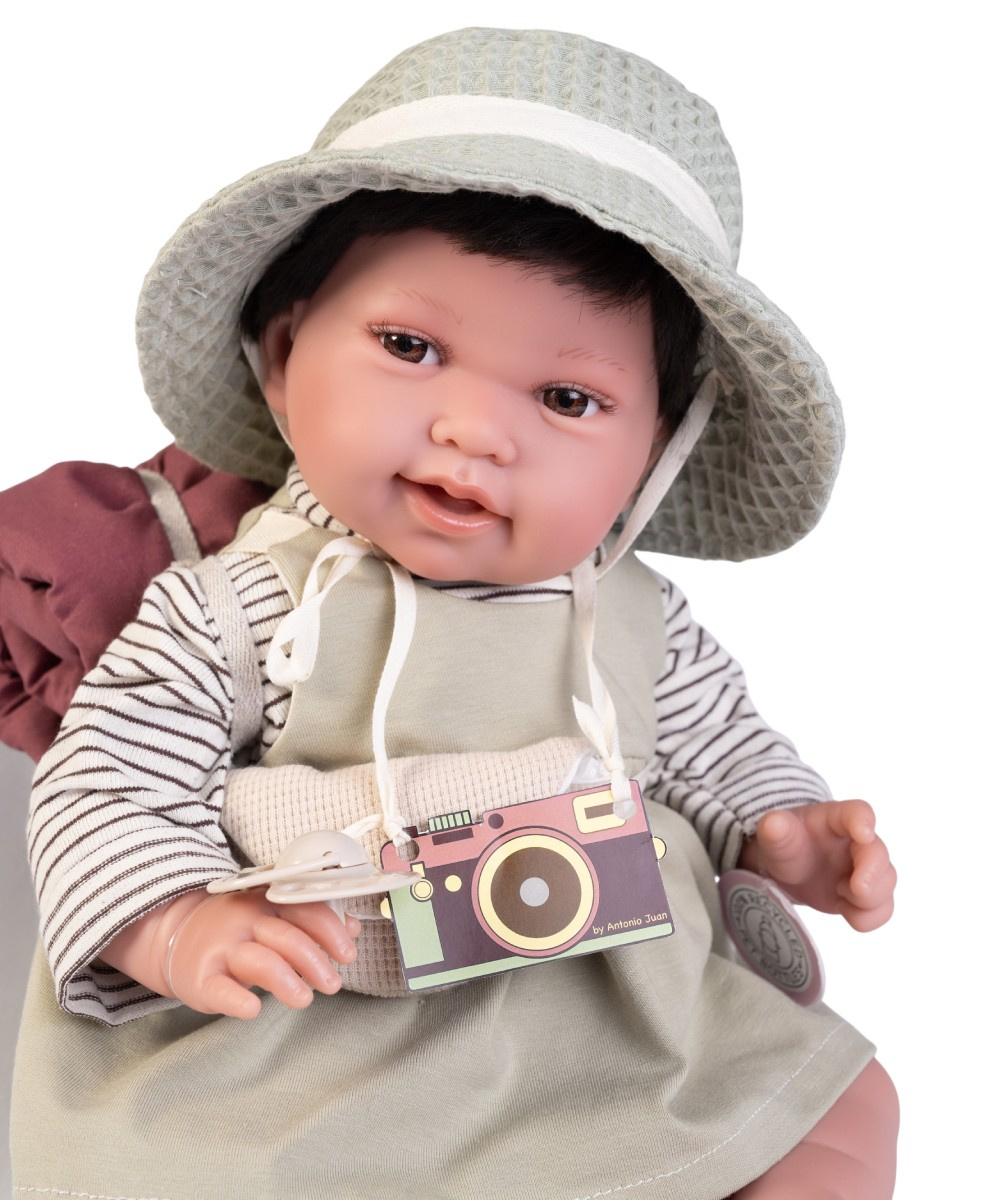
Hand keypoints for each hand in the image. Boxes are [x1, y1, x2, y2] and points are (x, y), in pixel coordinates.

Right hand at [164, 890, 359, 1018]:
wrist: (177, 934)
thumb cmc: (237, 929)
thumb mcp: (274, 916)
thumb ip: (313, 921)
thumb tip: (352, 929)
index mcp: (268, 903)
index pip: (304, 910)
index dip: (330, 932)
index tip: (348, 954)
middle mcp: (245, 921)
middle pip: (286, 937)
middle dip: (315, 962)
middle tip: (333, 984)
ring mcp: (222, 948)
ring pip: (259, 961)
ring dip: (287, 981)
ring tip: (305, 1000)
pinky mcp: (202, 977)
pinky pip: (219, 989)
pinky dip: (237, 1000)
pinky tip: (253, 1009)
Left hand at [739, 800, 895, 931]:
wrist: (785, 871)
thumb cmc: (784, 844)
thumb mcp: (774, 836)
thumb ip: (774, 829)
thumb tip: (773, 823)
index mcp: (836, 818)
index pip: (857, 811)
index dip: (864, 821)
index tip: (864, 834)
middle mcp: (858, 842)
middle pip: (878, 852)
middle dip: (873, 873)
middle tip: (856, 889)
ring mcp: (865, 869)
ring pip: (886, 882)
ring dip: (869, 898)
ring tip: (839, 894)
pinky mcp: (865, 895)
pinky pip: (882, 909)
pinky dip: (868, 917)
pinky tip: (844, 910)